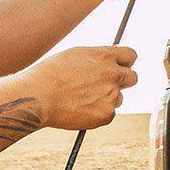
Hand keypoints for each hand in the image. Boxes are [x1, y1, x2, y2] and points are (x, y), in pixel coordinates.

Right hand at [22, 46, 138, 129]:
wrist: (37, 97)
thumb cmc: (49, 74)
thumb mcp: (75, 55)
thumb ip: (97, 57)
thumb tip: (112, 59)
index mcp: (105, 56)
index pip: (131, 55)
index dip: (125, 61)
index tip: (120, 65)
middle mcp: (112, 74)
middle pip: (132, 77)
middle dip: (123, 80)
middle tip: (107, 85)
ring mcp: (111, 95)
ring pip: (119, 97)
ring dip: (107, 98)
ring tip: (81, 98)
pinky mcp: (106, 114)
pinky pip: (109, 113)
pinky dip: (98, 113)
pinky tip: (79, 109)